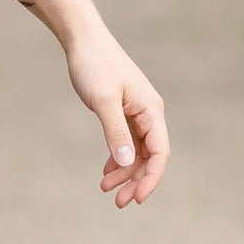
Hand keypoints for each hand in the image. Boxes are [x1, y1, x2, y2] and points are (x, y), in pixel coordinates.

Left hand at [68, 27, 168, 206]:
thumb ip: (115, 132)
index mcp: (151, 110)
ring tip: (105, 189)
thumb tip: (125, 163)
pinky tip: (106, 173)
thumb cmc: (94, 66)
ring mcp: (137, 113)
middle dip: (137, 181)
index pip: (160, 153)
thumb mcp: (103, 102)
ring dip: (125, 172)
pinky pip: (127, 142)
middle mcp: (149, 113)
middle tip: (118, 203)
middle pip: (150, 157)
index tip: (137, 199)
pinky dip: (117, 158)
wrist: (83, 41)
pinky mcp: (123, 112)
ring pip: (137, 152)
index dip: (151, 179)